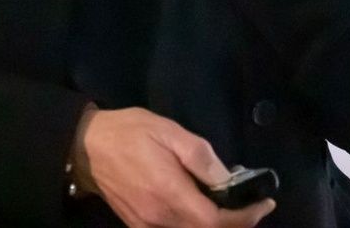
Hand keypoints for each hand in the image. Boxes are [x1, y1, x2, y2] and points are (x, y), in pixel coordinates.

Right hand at [72, 106, 275, 227]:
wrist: (85, 147)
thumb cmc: (130, 133)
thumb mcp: (169, 132)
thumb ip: (201, 158)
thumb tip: (229, 179)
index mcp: (170, 195)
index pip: (217, 222)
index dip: (245, 218)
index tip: (264, 204)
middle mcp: (160, 219)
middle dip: (235, 223)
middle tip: (251, 204)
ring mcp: (148, 226)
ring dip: (216, 225)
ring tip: (231, 205)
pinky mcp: (139, 226)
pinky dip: (195, 225)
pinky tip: (201, 207)